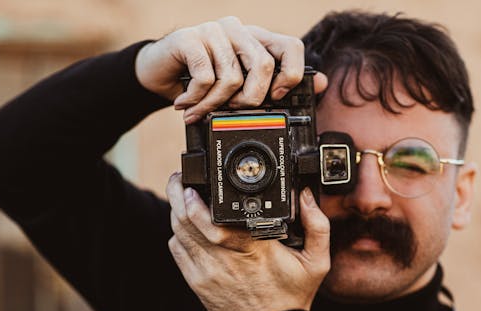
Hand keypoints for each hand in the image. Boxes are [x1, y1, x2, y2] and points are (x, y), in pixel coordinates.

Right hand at [135, 18, 327, 122]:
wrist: (157, 73)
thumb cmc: (202, 81)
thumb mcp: (241, 86)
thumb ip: (275, 85)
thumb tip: (322, 84)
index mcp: (256, 39)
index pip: (292, 46)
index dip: (291, 75)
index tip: (276, 97)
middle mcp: (239, 30)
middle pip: (265, 64)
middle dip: (252, 98)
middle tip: (233, 110)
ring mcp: (213, 30)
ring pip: (232, 77)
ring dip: (216, 105)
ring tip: (202, 111)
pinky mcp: (189, 38)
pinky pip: (206, 77)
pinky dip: (197, 99)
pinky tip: (187, 103)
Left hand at [165, 173, 330, 310]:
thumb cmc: (292, 296)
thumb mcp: (317, 262)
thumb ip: (317, 226)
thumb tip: (307, 196)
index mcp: (254, 248)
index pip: (214, 219)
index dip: (198, 197)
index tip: (198, 181)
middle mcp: (225, 258)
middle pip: (187, 219)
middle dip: (178, 193)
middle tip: (180, 178)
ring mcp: (207, 271)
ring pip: (178, 231)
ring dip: (176, 210)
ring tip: (181, 195)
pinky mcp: (197, 282)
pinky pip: (177, 249)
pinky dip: (178, 233)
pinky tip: (186, 225)